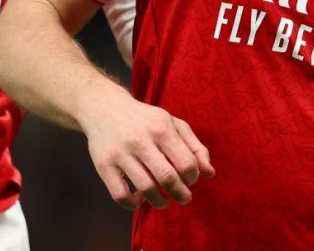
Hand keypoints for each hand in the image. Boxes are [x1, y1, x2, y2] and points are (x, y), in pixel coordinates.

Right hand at [79, 88, 215, 209]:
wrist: (105, 108)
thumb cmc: (145, 119)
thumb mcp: (173, 124)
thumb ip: (194, 147)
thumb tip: (210, 174)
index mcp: (161, 128)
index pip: (186, 163)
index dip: (193, 177)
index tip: (190, 180)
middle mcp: (140, 140)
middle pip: (167, 178)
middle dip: (181, 194)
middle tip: (184, 198)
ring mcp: (120, 154)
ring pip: (146, 188)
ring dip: (160, 202)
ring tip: (164, 201)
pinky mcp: (104, 165)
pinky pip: (120, 195)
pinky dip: (133, 204)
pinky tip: (139, 199)